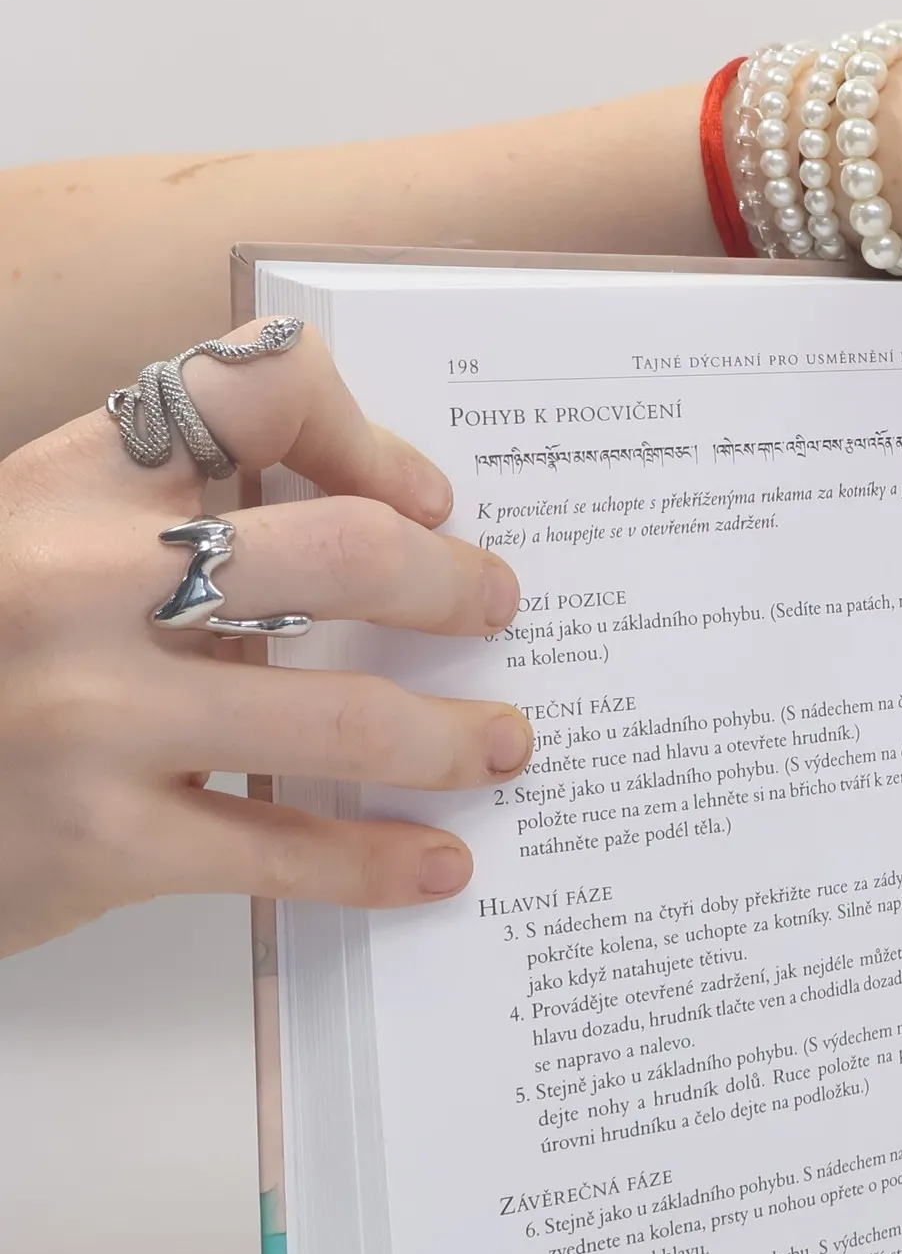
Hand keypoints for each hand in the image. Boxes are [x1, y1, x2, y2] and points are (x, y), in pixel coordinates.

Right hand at [0, 321, 526, 957]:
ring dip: (454, 736)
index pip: (251, 391)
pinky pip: (286, 850)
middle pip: (344, 551)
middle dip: (449, 586)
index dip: (366, 434)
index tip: (425, 499)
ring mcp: (94, 716)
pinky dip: (381, 860)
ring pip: (343, 716)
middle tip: (494, 608)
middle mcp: (82, 583)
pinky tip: (440, 862)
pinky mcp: (103, 840)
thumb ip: (165, 525)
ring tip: (504, 745)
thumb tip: (369, 536)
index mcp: (73, 485)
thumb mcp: (39, 543)